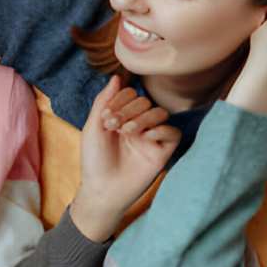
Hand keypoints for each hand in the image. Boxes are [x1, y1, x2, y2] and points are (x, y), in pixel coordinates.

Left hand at [71, 76, 180, 241]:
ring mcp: (151, 138)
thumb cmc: (94, 160)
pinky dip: (161, 130)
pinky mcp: (162, 152)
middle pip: (145, 102)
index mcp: (121, 117)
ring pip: (161, 113)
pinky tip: (146, 137)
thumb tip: (117, 77)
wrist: (102, 189)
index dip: (120, 100)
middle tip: (114, 126)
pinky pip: (173, 132)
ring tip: (128, 132)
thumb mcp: (93, 127)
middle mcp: (138, 125)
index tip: (106, 117)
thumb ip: (104, 101)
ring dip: (144, 117)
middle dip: (129, 109)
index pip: (130, 94)